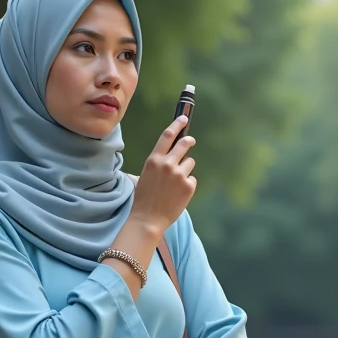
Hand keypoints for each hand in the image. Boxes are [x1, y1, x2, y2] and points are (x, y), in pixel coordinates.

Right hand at [129, 115, 196, 232]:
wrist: (148, 218)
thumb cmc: (145, 198)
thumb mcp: (145, 174)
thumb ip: (157, 162)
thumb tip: (170, 153)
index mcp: (154, 160)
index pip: (167, 136)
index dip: (177, 125)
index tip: (183, 119)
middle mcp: (167, 164)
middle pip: (184, 144)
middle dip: (189, 141)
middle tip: (190, 141)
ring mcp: (179, 175)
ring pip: (190, 163)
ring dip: (185, 170)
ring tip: (174, 185)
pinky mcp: (188, 186)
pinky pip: (192, 179)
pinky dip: (187, 185)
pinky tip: (178, 195)